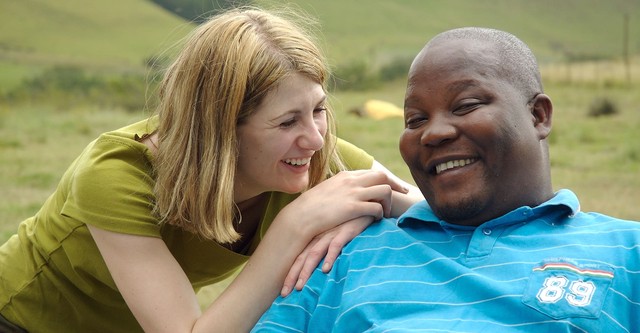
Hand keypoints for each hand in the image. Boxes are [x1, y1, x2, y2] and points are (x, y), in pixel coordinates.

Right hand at [279, 169, 404, 237]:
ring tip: (385, 213)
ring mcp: (352, 193)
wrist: (301, 216)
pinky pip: (376, 207)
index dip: (387, 180)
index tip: (396, 186)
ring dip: (389, 202)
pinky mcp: (352, 207)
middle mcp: (351, 181)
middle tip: (403, 195)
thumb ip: (341, 188)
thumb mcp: (328, 191)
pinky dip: (380, 214)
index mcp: (346, 176)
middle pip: (382, 177)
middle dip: (395, 185)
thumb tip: (350, 193)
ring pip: (384, 190)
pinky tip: (377, 220)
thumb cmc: (312, 207)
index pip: (373, 172)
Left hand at [281, 216, 373, 295]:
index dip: (290, 274)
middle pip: (302, 258)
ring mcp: (331, 233)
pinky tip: (326, 269)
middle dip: (292, 276)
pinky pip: (335, 245)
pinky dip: (330, 257)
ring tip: (300, 286)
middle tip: (285, 293)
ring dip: (307, 270)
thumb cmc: (349, 221)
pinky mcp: (345, 231)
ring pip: (314, 253)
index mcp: (315, 238)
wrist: (364, 204)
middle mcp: (319, 236)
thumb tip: (320, 269)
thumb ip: (326, 248)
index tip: (282, 291)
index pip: (298, 258)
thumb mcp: (334, 234)